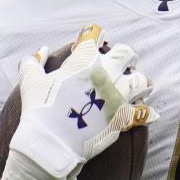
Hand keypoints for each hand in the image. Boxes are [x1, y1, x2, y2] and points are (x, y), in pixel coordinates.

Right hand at [9, 24, 156, 179]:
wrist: (52, 144)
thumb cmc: (39, 110)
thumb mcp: (31, 82)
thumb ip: (32, 63)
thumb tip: (38, 51)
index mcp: (84, 61)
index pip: (93, 37)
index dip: (94, 35)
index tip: (94, 37)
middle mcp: (106, 74)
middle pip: (126, 54)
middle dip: (124, 56)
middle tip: (122, 62)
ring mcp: (117, 96)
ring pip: (140, 81)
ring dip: (140, 81)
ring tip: (140, 84)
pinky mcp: (124, 118)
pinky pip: (143, 112)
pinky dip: (146, 112)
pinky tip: (148, 112)